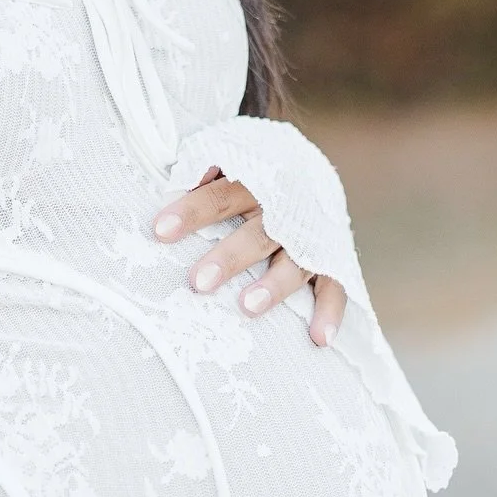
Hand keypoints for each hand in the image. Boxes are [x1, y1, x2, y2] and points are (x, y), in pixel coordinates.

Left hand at [151, 165, 347, 345]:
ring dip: (274, 285)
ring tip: (247, 307)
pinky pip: (335, 286)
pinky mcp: (333, 258)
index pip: (221, 195)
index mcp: (256, 180)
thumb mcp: (228, 159)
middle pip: (257, 233)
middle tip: (199, 282)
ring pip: (296, 262)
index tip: (160, 231)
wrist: (309, 167)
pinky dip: (331, 312)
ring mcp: (312, 236)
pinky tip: (320, 338)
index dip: (192, 211)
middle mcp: (286, 210)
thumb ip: (200, 170)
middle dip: (229, 257)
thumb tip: (167, 187)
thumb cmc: (249, 173)